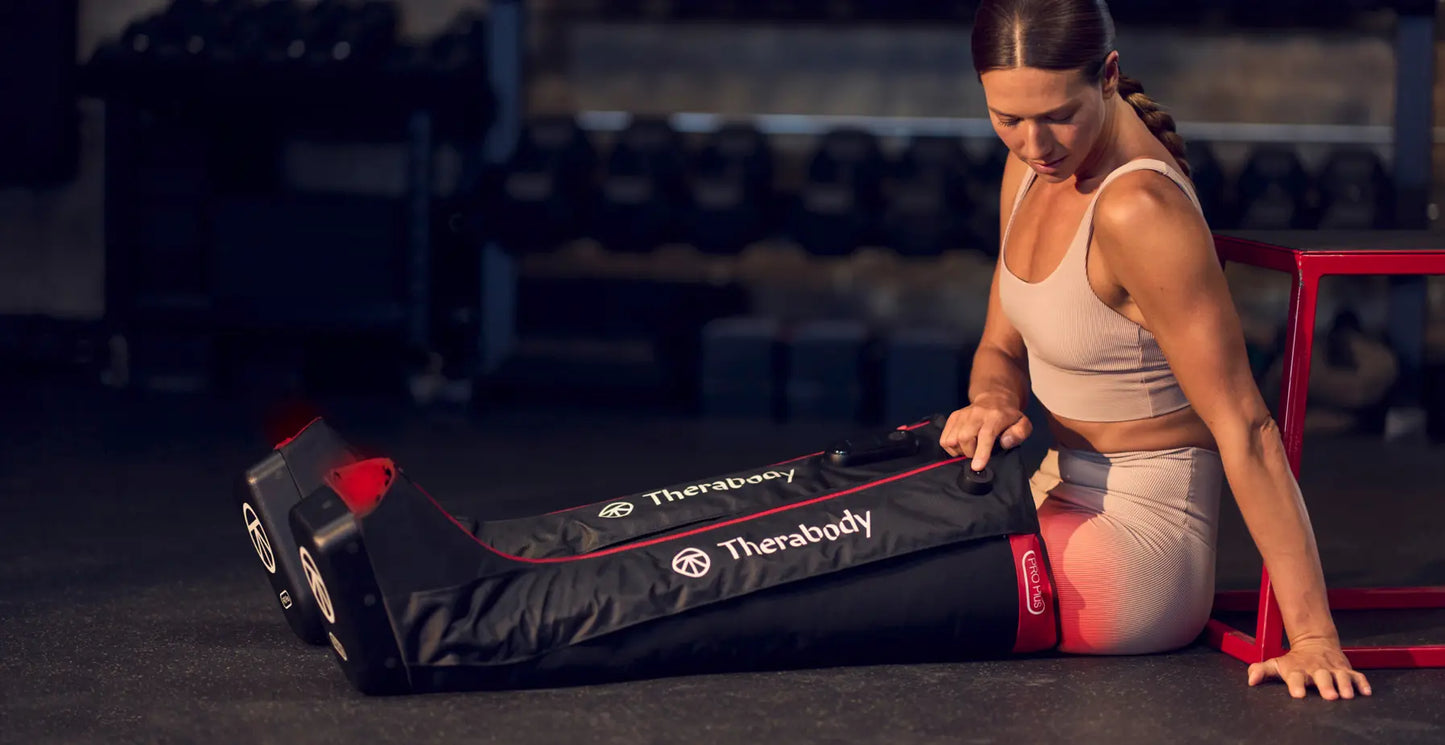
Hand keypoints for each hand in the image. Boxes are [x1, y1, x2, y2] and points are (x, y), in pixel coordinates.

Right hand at [938, 396, 1031, 471]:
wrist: (994, 399)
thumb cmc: (1008, 416)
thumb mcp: (1023, 423)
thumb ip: (1019, 434)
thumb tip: (1005, 443)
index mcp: (995, 416)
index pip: (985, 435)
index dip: (981, 452)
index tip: (977, 467)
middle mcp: (976, 414)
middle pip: (965, 438)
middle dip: (970, 453)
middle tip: (979, 454)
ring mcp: (962, 415)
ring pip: (952, 439)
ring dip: (960, 450)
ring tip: (970, 449)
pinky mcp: (953, 417)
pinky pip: (944, 439)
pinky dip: (951, 447)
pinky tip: (961, 445)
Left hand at [1247, 640, 1371, 699]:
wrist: (1315, 642)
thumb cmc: (1294, 660)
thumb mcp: (1276, 664)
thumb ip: (1261, 671)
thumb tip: (1251, 680)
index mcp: (1298, 669)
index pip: (1295, 677)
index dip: (1296, 685)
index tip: (1298, 694)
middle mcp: (1316, 669)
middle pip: (1322, 677)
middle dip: (1326, 686)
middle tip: (1329, 695)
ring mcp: (1333, 669)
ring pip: (1341, 676)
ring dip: (1345, 685)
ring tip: (1347, 695)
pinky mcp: (1346, 669)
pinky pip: (1357, 676)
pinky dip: (1362, 683)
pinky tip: (1366, 691)